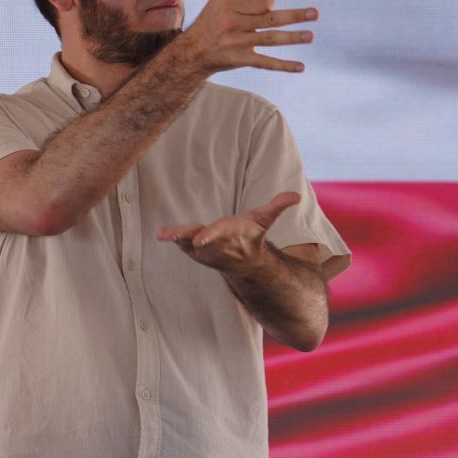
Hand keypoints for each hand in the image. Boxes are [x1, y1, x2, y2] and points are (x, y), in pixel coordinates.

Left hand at [158, 192, 300, 272]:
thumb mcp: (265, 220)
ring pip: (186, 242)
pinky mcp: (194, 249)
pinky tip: (161, 234)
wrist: (244, 263)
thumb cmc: (252, 236)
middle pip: (198, 238)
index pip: (220, 232)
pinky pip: (181, 242)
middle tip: (171, 235)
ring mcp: (204, 249)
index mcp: (231, 233)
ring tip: (163, 234)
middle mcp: (216, 243)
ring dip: (175, 238)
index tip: (198, 240)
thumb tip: (296, 195)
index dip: (210, 235)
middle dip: (186, 237)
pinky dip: (171, 238)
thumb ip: (277, 206)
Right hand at [172, 0, 315, 75]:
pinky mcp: (241, 59)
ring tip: (311, 36)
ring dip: (293, 38)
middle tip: (315, 14)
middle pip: (270, 18)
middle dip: (295, 15)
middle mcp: (233, 24)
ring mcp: (238, 43)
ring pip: (271, 39)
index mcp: (228, 6)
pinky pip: (265, 62)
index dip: (268, 3)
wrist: (192, 51)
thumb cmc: (212, 19)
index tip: (266, 7)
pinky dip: (283, 66)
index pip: (262, 1)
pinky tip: (301, 67)